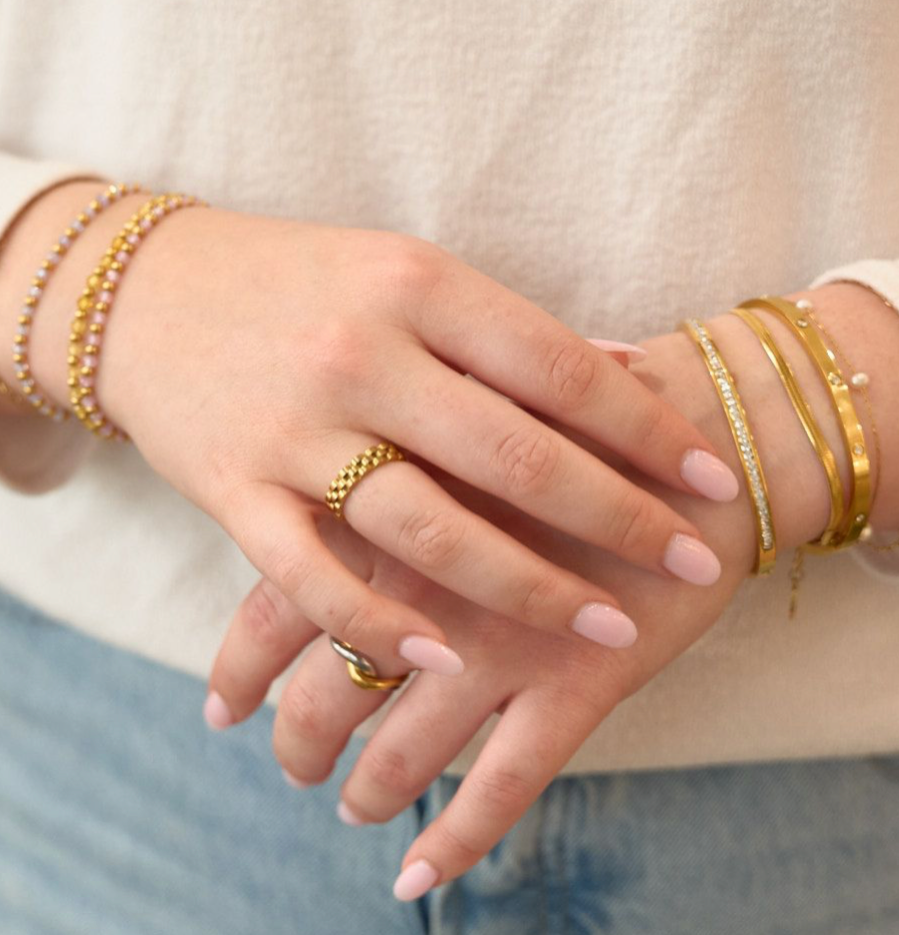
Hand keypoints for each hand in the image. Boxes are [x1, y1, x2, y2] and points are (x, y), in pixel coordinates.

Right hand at [0, 180, 738, 675]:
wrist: (149, 291)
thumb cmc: (306, 282)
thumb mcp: (408, 273)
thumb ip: (507, 333)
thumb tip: (625, 369)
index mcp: (417, 286)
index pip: (558, 369)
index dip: (647, 428)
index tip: (713, 478)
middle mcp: (361, 354)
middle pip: (513, 454)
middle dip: (616, 518)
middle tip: (691, 561)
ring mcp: (293, 427)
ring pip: (428, 528)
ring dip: (528, 588)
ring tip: (608, 628)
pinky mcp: (232, 489)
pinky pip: (314, 575)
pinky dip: (379, 624)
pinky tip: (447, 660)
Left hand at [204, 321, 791, 896]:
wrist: (705, 425)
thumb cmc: (582, 407)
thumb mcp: (473, 409)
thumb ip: (402, 452)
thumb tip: (330, 485)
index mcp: (394, 507)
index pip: (280, 605)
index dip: (240, 666)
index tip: (222, 706)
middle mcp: (432, 583)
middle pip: (327, 695)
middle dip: (299, 743)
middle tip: (294, 763)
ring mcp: (507, 639)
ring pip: (403, 753)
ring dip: (367, 793)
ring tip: (354, 805)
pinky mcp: (580, 679)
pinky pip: (503, 785)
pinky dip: (455, 840)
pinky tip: (416, 875)